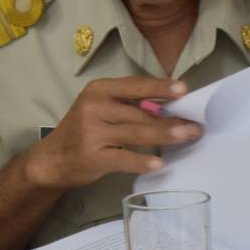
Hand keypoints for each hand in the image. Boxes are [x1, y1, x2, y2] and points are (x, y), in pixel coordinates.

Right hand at [23, 76, 199, 190]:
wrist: (52, 159)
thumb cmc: (83, 131)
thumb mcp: (101, 109)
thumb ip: (128, 106)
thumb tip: (169, 107)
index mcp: (99, 90)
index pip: (135, 85)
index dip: (160, 87)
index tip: (184, 90)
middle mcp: (94, 107)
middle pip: (140, 112)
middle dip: (171, 119)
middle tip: (196, 124)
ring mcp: (92, 132)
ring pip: (136, 132)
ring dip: (165, 135)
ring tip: (188, 136)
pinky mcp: (92, 157)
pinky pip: (123, 158)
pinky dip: (142, 161)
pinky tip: (159, 163)